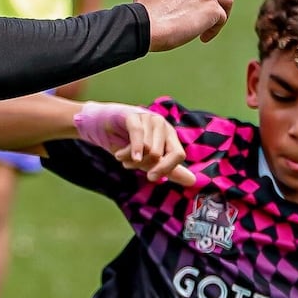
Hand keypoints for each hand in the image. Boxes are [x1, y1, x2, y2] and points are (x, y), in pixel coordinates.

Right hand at [75, 101, 198, 186]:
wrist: (103, 127)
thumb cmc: (129, 143)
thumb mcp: (150, 161)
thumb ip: (170, 170)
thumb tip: (193, 181)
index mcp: (170, 136)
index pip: (178, 155)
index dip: (166, 169)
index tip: (150, 177)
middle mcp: (162, 125)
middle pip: (159, 154)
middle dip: (141, 165)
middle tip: (129, 164)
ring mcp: (148, 118)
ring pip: (147, 147)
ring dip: (130, 158)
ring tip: (121, 157)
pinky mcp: (133, 115)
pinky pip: (137, 135)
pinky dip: (130, 149)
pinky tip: (120, 156)